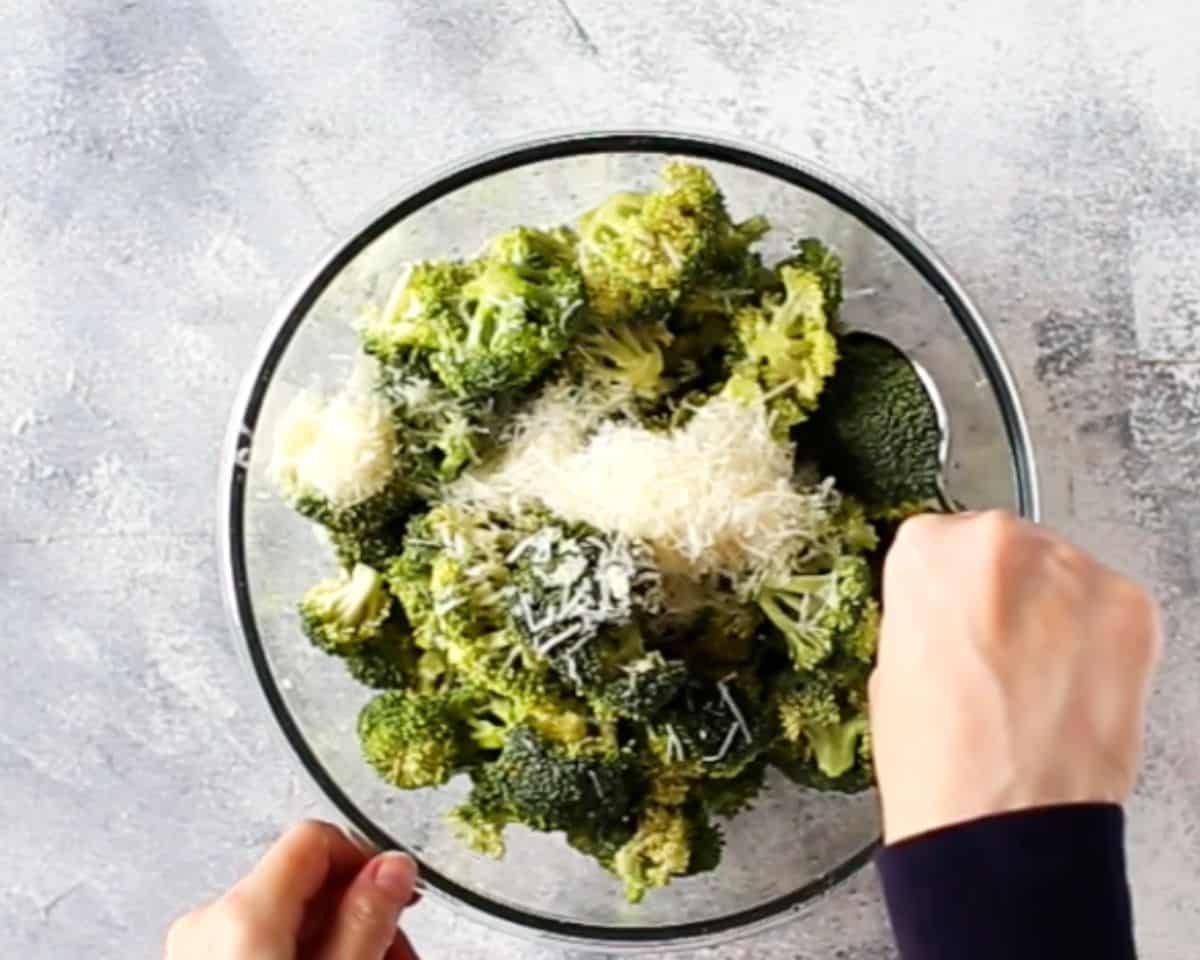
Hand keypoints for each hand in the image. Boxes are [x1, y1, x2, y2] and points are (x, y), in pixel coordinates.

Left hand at [165, 821, 419, 959]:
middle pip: (304, 879)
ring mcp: (194, 947)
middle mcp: (208, 918)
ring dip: (339, 934)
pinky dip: (303, 951)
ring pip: (287, 915)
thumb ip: (365, 919)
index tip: (399, 896)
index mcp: (241, 910)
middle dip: (361, 909)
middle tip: (398, 950)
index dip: (366, 859)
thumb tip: (395, 865)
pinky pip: (259, 941)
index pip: (315, 837)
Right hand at [870, 511, 1160, 844]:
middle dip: (1003, 592)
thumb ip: (928, 615)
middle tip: (997, 652)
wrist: (1002, 824)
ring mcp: (1072, 571)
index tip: (954, 616)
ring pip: (1060, 572)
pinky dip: (1096, 639)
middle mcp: (1001, 542)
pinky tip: (1071, 684)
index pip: (937, 540)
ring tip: (1037, 677)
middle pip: (1004, 546)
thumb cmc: (936, 758)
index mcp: (927, 549)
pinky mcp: (1130, 609)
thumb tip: (959, 612)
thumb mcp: (892, 665)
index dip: (947, 588)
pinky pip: (1108, 606)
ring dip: (1053, 612)